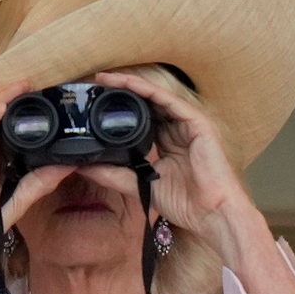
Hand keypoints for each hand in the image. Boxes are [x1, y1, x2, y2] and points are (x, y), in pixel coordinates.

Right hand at [0, 80, 75, 293]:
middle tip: (35, 84)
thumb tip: (68, 166)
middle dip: (11, 101)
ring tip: (21, 86)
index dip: (22, 117)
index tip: (43, 102)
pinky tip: (0, 106)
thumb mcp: (17, 200)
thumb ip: (39, 182)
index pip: (4, 133)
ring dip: (0, 101)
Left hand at [88, 71, 257, 265]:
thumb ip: (114, 174)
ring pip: (156, 97)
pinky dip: (148, 90)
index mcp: (168, 143)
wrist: (211, 214)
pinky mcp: (198, 123)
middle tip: (93, 84)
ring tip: (105, 79)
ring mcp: (189, 125)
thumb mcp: (140, 185)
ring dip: (130, 85)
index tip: (93, 103)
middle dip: (121, 92)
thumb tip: (83, 167)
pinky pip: (170, 100)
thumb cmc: (186, 203)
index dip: (119, 109)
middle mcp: (178, 130)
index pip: (141, 118)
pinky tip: (129, 84)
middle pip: (147, 104)